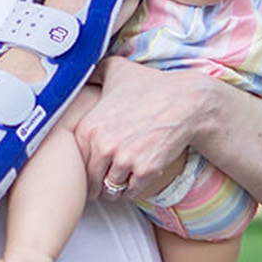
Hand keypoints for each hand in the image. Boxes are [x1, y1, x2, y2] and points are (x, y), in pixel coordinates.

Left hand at [75, 57, 211, 200]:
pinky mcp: (145, 170)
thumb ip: (92, 71)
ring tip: (113, 188)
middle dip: (93, 183)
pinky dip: (130, 192)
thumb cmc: (151, 85)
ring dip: (112, 190)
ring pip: (110, 188)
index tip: (86, 168)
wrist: (186, 101)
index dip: (80, 165)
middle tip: (97, 185)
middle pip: (90, 178)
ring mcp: (125, 159)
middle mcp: (104, 145)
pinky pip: (130, 192)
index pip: (75, 158)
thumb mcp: (116, 69)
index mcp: (90, 126)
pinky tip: (131, 185)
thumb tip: (77, 70)